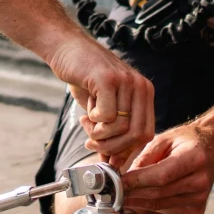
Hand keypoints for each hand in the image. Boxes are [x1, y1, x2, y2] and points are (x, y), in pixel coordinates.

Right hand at [45, 33, 153, 166]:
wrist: (66, 48)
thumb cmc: (84, 79)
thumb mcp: (103, 107)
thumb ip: (112, 132)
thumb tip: (113, 164)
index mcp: (144, 92)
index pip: (146, 134)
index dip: (127, 151)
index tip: (109, 157)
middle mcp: (140, 86)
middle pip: (137, 135)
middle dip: (112, 148)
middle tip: (92, 143)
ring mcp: (126, 81)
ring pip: (121, 128)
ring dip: (99, 134)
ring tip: (87, 123)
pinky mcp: (108, 79)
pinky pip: (107, 116)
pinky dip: (94, 121)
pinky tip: (87, 109)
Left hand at [120, 121, 213, 213]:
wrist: (211, 149)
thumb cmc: (184, 142)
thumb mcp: (163, 139)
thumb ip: (145, 158)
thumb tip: (126, 177)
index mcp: (194, 157)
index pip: (161, 175)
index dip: (137, 181)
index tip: (116, 183)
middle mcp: (201, 180)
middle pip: (159, 192)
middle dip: (133, 193)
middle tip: (112, 192)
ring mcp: (201, 197)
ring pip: (161, 204)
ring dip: (139, 201)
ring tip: (122, 195)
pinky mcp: (198, 209)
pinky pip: (167, 209)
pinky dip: (152, 205)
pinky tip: (144, 196)